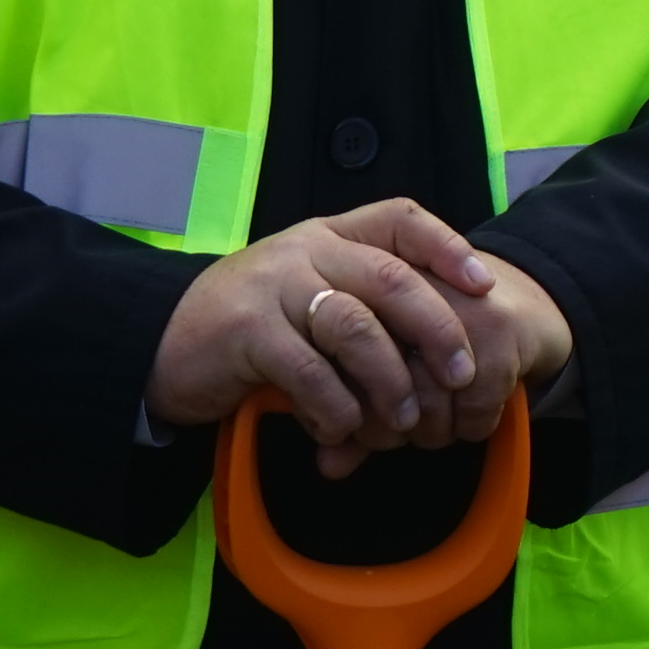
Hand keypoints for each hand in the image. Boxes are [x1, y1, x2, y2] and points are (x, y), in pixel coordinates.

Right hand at [149, 201, 562, 474]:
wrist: (162, 344)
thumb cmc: (254, 329)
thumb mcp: (309, 301)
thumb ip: (366, 311)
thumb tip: (448, 355)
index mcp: (327, 235)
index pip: (400, 217)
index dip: (448, 246)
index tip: (485, 286)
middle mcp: (304, 250)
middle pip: (391, 278)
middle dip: (437, 329)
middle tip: (461, 375)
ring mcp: (273, 286)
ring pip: (356, 327)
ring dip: (390, 381)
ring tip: (401, 421)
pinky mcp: (246, 331)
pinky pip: (311, 372)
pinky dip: (336, 409)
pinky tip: (340, 432)